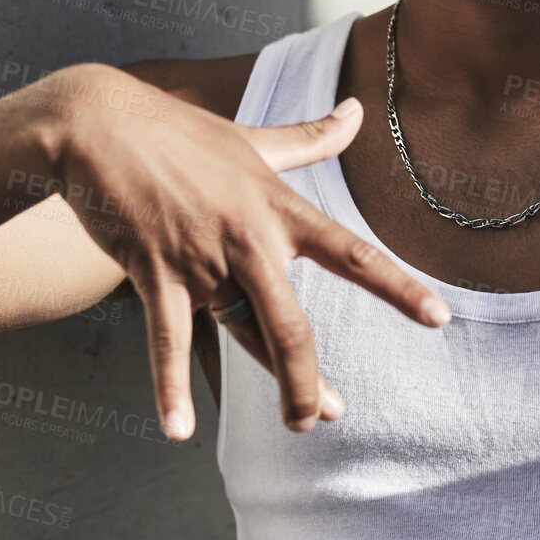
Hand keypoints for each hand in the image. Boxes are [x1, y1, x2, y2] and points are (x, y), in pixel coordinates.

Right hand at [40, 64, 449, 441]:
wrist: (101, 124)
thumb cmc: (180, 132)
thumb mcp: (253, 137)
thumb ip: (310, 138)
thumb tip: (357, 109)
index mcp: (278, 207)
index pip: (352, 253)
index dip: (398, 286)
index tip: (439, 317)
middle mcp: (248, 238)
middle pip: (293, 321)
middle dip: (311, 377)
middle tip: (330, 415)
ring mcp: (200, 259)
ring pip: (244, 335)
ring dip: (273, 384)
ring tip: (298, 424)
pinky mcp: (154, 272)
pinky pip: (166, 341)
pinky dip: (171, 388)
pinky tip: (177, 430)